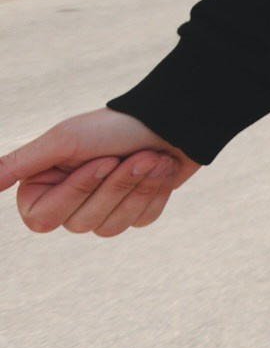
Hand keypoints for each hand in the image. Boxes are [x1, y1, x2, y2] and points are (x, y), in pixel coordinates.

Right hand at [0, 109, 199, 235]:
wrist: (171, 120)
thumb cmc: (114, 127)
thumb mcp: (64, 140)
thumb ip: (20, 163)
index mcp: (43, 187)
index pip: (43, 219)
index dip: (77, 192)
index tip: (102, 160)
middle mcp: (68, 202)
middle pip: (82, 223)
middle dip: (117, 185)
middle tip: (139, 154)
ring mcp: (102, 210)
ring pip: (112, 226)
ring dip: (139, 187)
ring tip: (153, 157)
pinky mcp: (135, 211)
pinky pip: (141, 220)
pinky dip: (155, 192)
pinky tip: (162, 169)